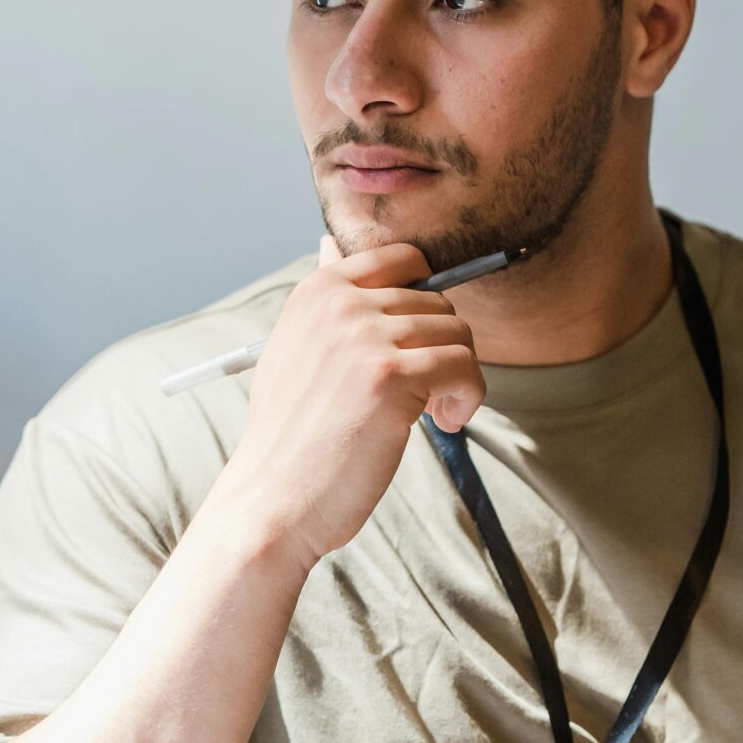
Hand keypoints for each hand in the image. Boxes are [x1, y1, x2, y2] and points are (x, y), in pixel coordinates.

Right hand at [221, 236, 484, 571]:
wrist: (274, 497)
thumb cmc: (292, 434)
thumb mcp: (295, 348)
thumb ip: (324, 300)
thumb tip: (329, 245)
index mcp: (318, 291)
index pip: (404, 258)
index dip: (428, 301)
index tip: (420, 345)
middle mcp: (340, 303)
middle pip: (439, 305)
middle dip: (442, 352)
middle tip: (424, 398)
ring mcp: (365, 336)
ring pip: (458, 336)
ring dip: (458, 379)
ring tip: (431, 413)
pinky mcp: (391, 375)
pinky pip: (465, 368)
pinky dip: (468, 398)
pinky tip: (443, 422)